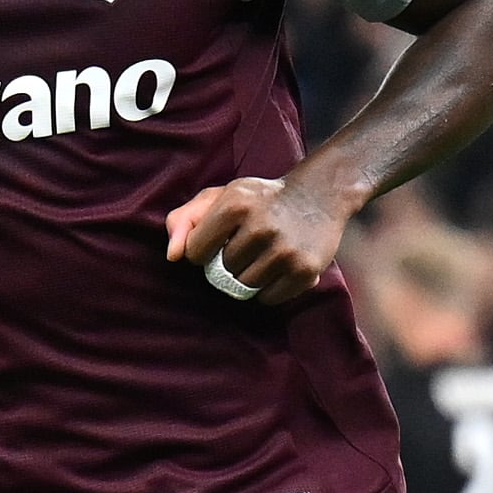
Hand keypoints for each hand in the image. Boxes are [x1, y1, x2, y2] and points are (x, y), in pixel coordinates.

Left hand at [164, 168, 358, 308]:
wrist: (320, 194)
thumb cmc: (260, 199)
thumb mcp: (221, 196)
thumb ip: (185, 220)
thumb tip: (173, 256)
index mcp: (235, 204)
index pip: (195, 252)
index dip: (203, 250)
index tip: (218, 240)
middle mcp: (261, 226)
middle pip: (221, 272)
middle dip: (227, 264)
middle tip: (246, 246)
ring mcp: (284, 250)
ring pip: (243, 287)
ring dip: (247, 277)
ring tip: (261, 256)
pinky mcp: (304, 271)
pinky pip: (268, 298)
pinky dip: (267, 290)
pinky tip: (277, 268)